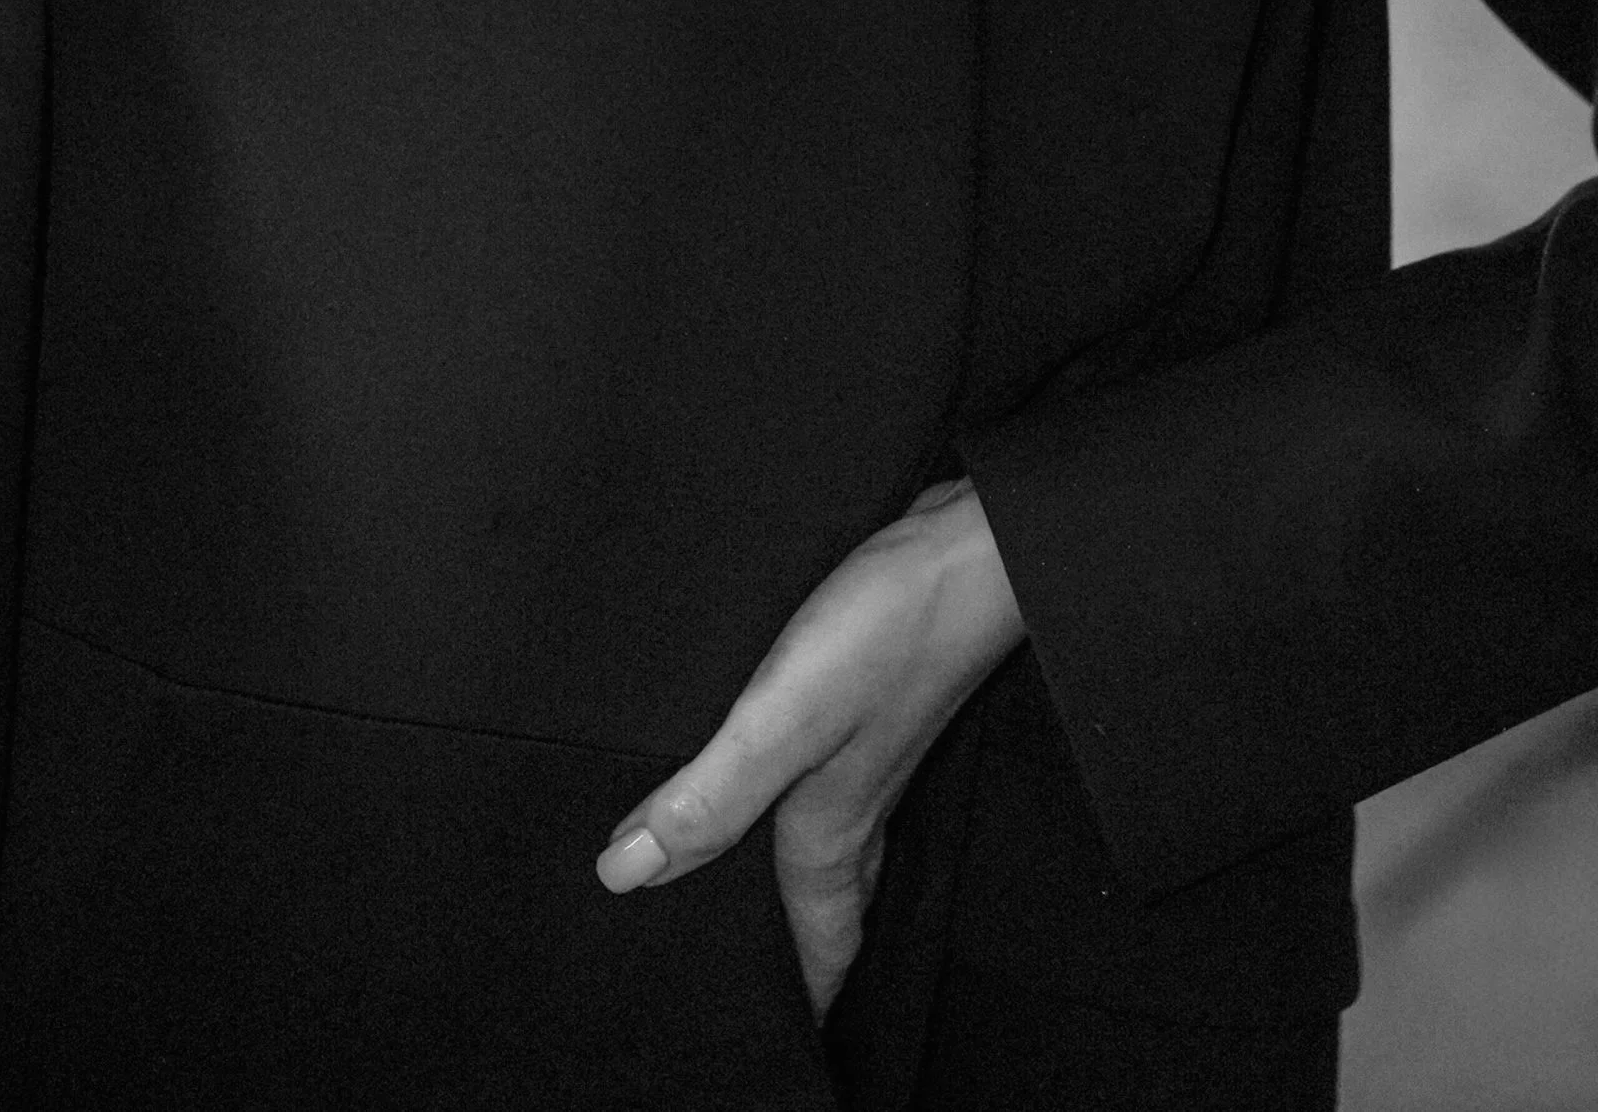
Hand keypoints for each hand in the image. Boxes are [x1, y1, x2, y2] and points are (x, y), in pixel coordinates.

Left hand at [594, 478, 1023, 1020]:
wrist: (974, 549)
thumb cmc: (891, 632)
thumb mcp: (784, 717)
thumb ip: (710, 796)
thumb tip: (623, 874)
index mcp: (829, 829)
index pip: (816, 949)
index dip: (797, 1002)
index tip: (762, 1048)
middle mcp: (852, 805)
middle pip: (824, 910)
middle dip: (794, 957)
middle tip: (751, 990)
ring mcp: (868, 754)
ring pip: (831, 850)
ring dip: (798, 886)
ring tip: (753, 907)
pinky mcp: (871, 703)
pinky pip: (834, 787)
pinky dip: (804, 808)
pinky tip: (780, 779)